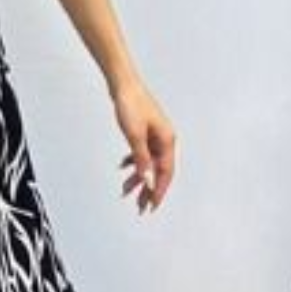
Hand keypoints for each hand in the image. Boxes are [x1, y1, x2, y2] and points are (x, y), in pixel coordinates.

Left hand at [112, 80, 180, 213]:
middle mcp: (164, 139)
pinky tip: (123, 167)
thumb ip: (142, 160)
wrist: (123, 84)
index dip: (159, 191)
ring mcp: (155, 136)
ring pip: (149, 163)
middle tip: (139, 206)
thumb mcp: (135, 136)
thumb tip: (148, 181)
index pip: (166, 173)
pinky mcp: (145, 132)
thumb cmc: (131, 105)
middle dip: (149, 190)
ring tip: (125, 190)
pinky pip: (142, 153)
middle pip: (158, 171)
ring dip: (138, 177)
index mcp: (167, 141)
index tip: (152, 207)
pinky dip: (134, 162)